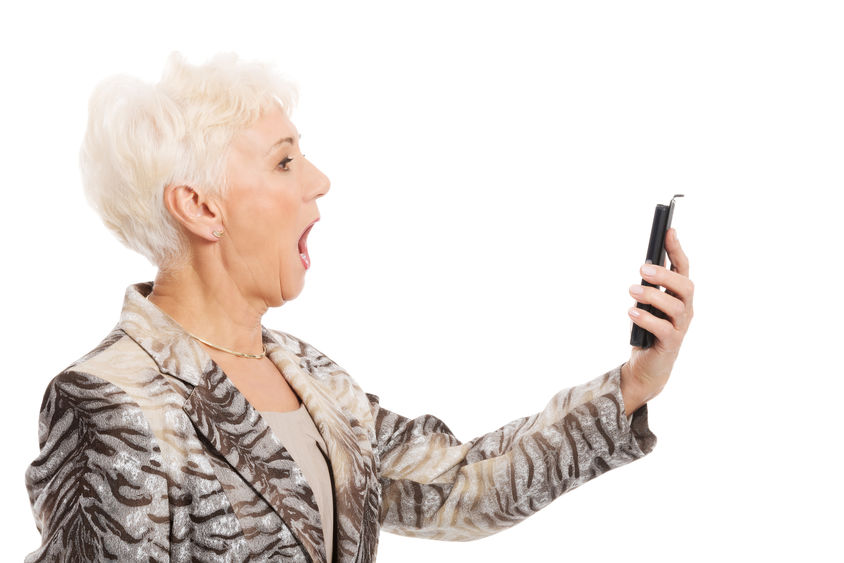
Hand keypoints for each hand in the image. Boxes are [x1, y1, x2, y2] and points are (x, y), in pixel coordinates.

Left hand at [621, 228, 693, 415]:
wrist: (647, 368)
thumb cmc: (647, 331)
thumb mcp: (647, 305)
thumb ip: (650, 287)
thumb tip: (645, 265)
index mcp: (679, 296)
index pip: (683, 268)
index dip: (677, 249)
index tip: (669, 230)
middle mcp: (685, 309)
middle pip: (685, 286)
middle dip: (665, 274)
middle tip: (642, 268)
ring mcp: (681, 327)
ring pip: (676, 306)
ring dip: (652, 295)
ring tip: (632, 290)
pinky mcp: (671, 344)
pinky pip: (664, 329)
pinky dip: (647, 319)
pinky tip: (632, 313)